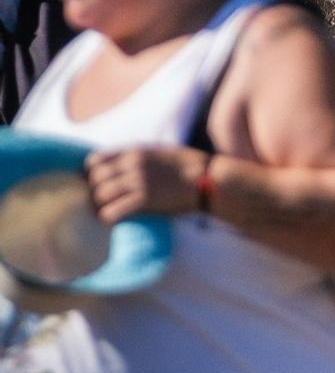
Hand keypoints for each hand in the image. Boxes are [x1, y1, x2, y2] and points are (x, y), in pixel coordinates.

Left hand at [85, 146, 206, 223]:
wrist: (205, 177)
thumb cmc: (182, 165)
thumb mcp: (155, 152)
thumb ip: (133, 158)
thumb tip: (114, 168)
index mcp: (134, 151)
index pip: (95, 160)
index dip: (92, 173)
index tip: (98, 183)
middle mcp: (132, 165)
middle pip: (95, 179)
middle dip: (94, 192)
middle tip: (100, 202)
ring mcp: (138, 182)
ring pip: (100, 196)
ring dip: (99, 206)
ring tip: (104, 212)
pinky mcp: (145, 200)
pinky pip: (112, 212)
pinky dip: (108, 217)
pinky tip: (112, 220)